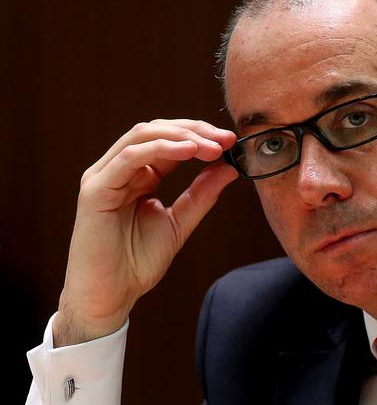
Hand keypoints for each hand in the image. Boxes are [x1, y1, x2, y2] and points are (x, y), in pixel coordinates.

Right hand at [54, 119, 237, 345]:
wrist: (110, 297)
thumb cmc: (138, 262)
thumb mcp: (180, 222)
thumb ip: (202, 194)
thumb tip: (229, 167)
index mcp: (140, 175)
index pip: (170, 140)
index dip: (201, 136)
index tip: (231, 141)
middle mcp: (120, 170)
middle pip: (158, 130)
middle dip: (195, 130)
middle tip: (225, 139)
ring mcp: (105, 176)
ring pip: (143, 135)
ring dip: (181, 135)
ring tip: (211, 145)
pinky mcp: (95, 189)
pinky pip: (128, 157)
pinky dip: (160, 148)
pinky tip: (188, 150)